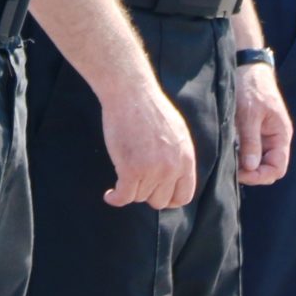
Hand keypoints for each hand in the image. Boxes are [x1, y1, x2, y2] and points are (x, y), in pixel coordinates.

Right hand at [97, 77, 196, 210]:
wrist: (131, 94)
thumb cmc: (150, 109)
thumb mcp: (177, 133)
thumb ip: (178, 157)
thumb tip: (175, 178)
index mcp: (186, 159)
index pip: (183, 196)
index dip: (169, 199)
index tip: (156, 195)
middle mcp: (172, 168)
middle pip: (159, 201)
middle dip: (147, 194)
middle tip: (136, 182)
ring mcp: (152, 170)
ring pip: (139, 198)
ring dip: (129, 189)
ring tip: (123, 176)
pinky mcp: (131, 170)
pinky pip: (123, 197)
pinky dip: (115, 198)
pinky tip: (110, 194)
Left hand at [235, 62, 292, 185]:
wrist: (246, 65)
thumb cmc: (251, 87)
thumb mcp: (249, 115)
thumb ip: (252, 142)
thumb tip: (251, 167)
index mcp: (281, 135)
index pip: (277, 168)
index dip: (260, 176)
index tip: (240, 173)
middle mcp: (275, 138)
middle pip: (267, 168)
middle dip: (251, 172)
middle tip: (231, 167)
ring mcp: (265, 135)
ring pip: (257, 160)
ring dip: (244, 163)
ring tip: (229, 157)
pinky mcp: (253, 130)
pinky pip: (250, 150)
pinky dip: (241, 154)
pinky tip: (230, 149)